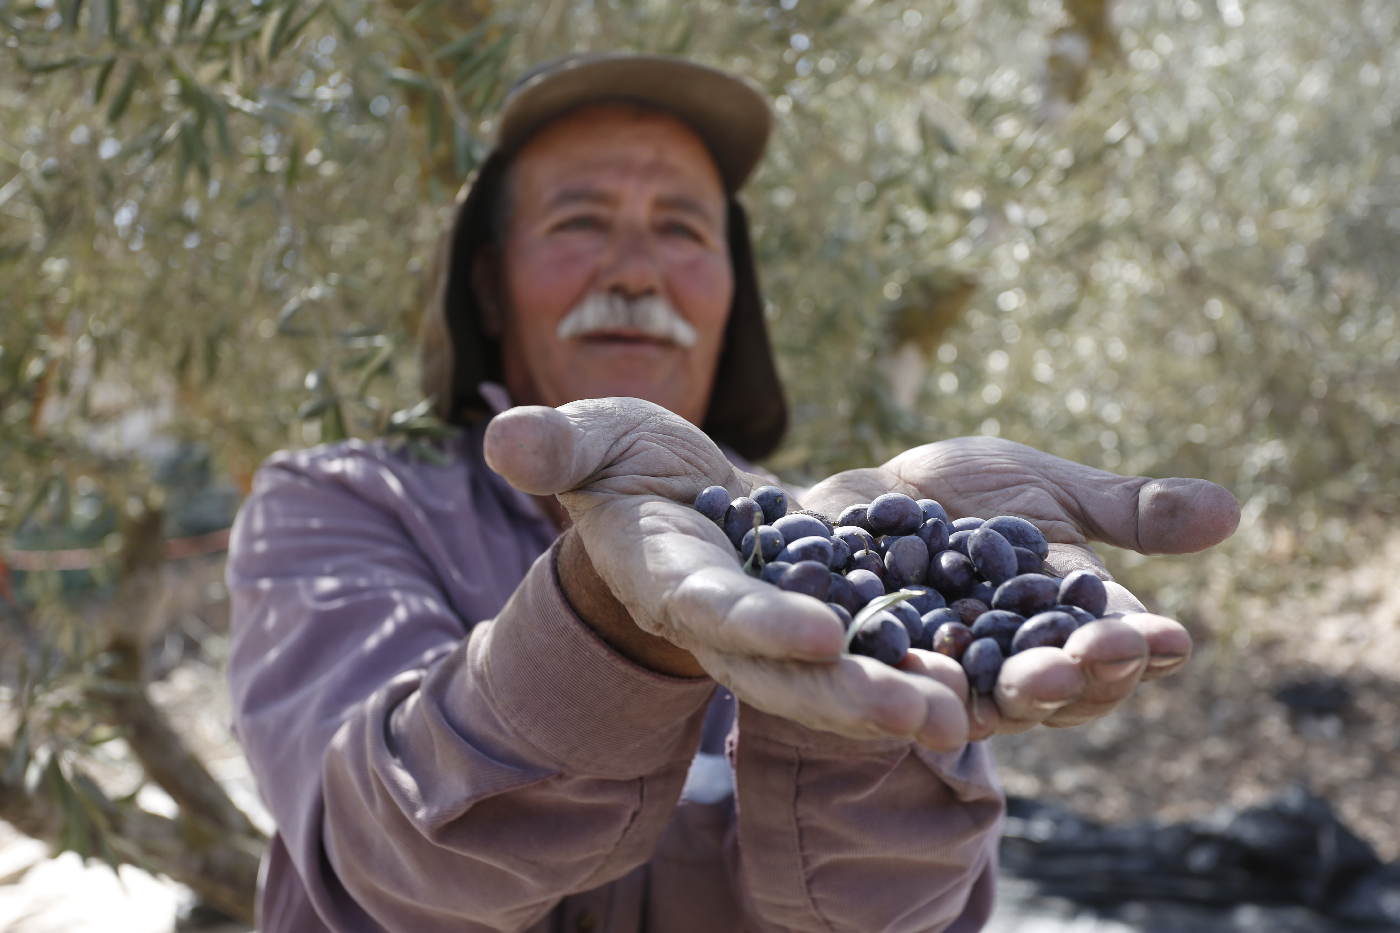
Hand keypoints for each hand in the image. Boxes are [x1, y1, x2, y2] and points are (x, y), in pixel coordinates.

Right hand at [484, 398, 969, 750]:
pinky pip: (875, 644)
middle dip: (845, 697)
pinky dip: (918, 663)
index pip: (713, 608)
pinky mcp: (826, 612)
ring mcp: (779, 627)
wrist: (669, 499)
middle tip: (918, 717)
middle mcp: (728, 622)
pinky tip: (974, 678)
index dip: (758, 623)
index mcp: (672, 580)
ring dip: (894, 698)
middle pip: (784, 672)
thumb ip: (555, 446)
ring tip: (957, 717)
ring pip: (837, 676)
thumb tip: (504, 438)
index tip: (817, 634)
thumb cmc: (622, 464)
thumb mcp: (590, 442)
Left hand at [802, 436, 1240, 739]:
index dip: (1139, 648)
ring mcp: (945, 671)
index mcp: (1062, 625)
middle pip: (1056, 690)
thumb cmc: (968, 494)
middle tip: (1097, 658)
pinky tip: (930, 671)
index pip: (1111, 648)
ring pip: (987, 700)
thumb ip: (1126, 511)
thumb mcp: (1050, 490)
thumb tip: (1232, 511)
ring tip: (1041, 680)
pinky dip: (918, 679)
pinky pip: (898, 681)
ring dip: (1018, 695)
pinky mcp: (879, 667)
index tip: (1169, 640)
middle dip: (1081, 677)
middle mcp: (1010, 664)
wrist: (866, 496)